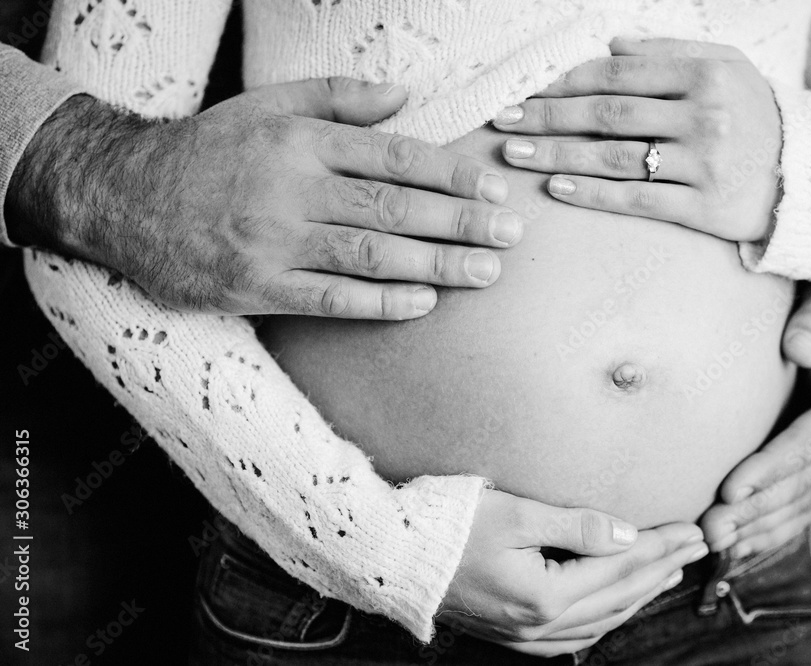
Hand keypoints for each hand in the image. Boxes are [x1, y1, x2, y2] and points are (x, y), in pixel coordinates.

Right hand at [7, 79, 524, 318]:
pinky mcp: (256, 288)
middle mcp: (290, 191)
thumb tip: (406, 95)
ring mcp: (273, 243)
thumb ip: (338, 96)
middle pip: (392, 210)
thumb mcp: (267, 104)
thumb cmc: (209, 149)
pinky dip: (380, 302)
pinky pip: (330, 299)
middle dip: (459, 224)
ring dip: (435, 265)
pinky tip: (423, 303)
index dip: (449, 177)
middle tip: (511, 237)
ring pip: (370, 256)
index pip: (392, 159)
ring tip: (484, 272)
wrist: (124, 197)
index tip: (493, 191)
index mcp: (299, 142)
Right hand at [439, 490, 707, 656]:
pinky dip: (602, 618)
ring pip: (600, 620)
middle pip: (617, 597)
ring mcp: (523, 634)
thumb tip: (626, 534)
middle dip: (660, 570)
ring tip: (666, 573)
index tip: (692, 529)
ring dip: (637, 595)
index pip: (620, 567)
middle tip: (695, 547)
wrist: (391, 556)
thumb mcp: (514, 514)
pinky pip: (572, 636)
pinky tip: (612, 608)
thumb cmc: (449, 526)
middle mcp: (539, 624)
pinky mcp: (508, 633)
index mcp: (545, 595)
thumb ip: (575, 526)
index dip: (660, 547)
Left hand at [493, 37, 780, 241]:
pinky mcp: (703, 208)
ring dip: (557, 155)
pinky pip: (636, 199)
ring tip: (515, 155)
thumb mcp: (727, 67)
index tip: (526, 91)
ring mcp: (704, 165)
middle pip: (608, 116)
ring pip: (615, 158)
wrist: (804, 180)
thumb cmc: (754, 116)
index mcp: (706, 74)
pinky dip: (593, 194)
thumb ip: (670, 50)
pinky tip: (557, 188)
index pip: (618, 77)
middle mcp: (706, 116)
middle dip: (548, 117)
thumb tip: (610, 45)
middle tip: (503, 122)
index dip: (566, 84)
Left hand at [701, 284, 810, 556]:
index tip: (730, 489)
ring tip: (715, 543)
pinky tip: (738, 549)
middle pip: (801, 485)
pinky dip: (769, 531)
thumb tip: (798, 348)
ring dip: (757, 528)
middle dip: (755, 510)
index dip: (770, 469)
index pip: (810, 444)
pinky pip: (799, 508)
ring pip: (798, 505)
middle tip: (711, 528)